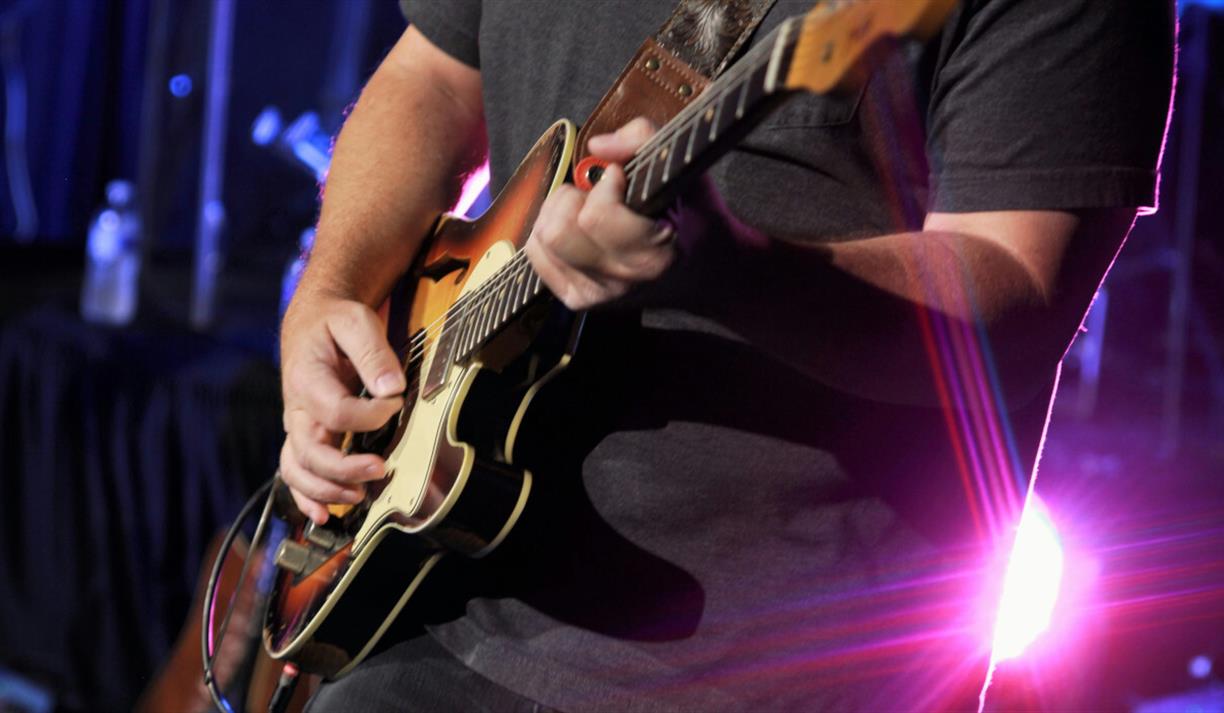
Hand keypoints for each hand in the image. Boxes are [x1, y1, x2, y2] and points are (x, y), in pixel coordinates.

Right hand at [278, 294, 405, 524]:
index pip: (335, 411)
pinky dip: (306, 498)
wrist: (313, 323)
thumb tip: (390, 387)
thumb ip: (373, 352)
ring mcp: (298, 427)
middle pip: (310, 451)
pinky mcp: (304, 437)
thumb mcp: (356, 321)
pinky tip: (324, 514)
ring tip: (358, 496)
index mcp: (307, 379)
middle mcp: (297, 409)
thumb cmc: (335, 322)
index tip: (395, 403)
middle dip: (344, 467)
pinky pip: (296, 473)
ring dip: (326, 489)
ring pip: (298, 469)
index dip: (369, 415)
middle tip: (381, 468)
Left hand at [524, 117, 676, 310]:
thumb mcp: (682, 168)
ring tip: (586, 208)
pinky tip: (575, 228)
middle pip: (558, 231)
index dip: (604, 184)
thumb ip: (643, 139)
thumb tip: (596, 147)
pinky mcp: (578, 299)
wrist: (705, 271)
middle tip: (597, 193)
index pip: (596, 217)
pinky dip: (547, 232)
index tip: (620, 176)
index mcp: (652, 255)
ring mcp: (597, 294)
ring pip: (543, 241)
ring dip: (558, 213)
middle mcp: (622, 281)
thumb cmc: (692, 214)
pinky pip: (537, 256)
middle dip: (572, 198)